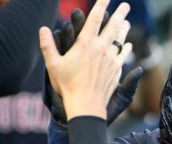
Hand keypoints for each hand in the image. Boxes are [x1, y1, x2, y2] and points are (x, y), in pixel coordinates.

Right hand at [39, 0, 132, 119]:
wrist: (86, 105)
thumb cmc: (67, 85)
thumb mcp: (53, 65)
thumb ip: (48, 46)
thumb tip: (42, 29)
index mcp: (86, 44)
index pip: (95, 19)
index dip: (101, 5)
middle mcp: (101, 49)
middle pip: (113, 26)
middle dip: (120, 14)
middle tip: (125, 5)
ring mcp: (111, 59)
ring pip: (120, 40)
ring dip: (124, 29)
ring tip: (127, 23)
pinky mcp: (116, 70)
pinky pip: (123, 56)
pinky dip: (126, 49)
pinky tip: (128, 46)